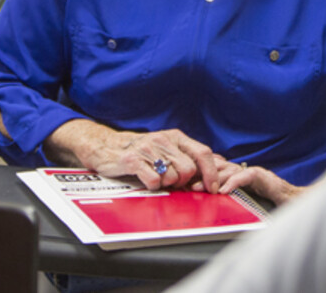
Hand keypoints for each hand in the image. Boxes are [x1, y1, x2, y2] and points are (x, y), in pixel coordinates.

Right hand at [50, 121, 220, 192]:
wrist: (106, 146)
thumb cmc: (140, 151)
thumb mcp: (167, 147)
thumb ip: (189, 155)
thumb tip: (220, 162)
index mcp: (175, 137)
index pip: (203, 152)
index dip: (211, 173)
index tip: (214, 188)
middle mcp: (164, 140)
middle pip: (189, 169)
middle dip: (184, 183)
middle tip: (174, 184)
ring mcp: (148, 150)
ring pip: (173, 177)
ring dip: (167, 184)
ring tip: (157, 179)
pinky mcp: (133, 161)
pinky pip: (154, 181)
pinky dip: (153, 186)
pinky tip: (147, 181)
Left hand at [193, 157, 304, 205]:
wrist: (289, 199)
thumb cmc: (265, 200)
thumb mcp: (240, 198)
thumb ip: (226, 197)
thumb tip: (205, 203)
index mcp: (234, 173)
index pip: (213, 169)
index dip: (198, 173)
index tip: (183, 181)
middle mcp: (240, 169)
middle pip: (216, 168)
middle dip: (200, 175)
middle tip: (185, 185)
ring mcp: (250, 171)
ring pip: (227, 171)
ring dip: (211, 179)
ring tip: (199, 189)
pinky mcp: (260, 175)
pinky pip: (244, 177)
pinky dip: (233, 183)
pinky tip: (223, 191)